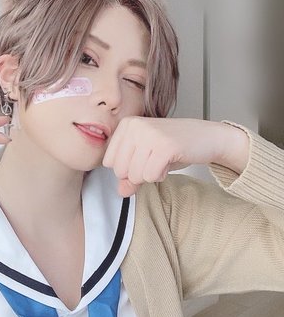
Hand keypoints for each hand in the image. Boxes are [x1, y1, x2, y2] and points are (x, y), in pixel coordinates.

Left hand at [102, 117, 223, 196]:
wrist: (208, 137)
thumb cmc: (176, 145)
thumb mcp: (146, 158)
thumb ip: (130, 175)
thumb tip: (121, 192)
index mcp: (126, 124)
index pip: (109, 162)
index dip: (127, 168)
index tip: (144, 158)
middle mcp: (135, 126)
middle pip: (120, 171)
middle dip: (138, 174)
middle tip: (155, 160)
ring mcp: (150, 135)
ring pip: (135, 176)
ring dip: (151, 175)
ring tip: (163, 160)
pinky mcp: (165, 146)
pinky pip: (151, 176)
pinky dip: (161, 175)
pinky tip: (169, 162)